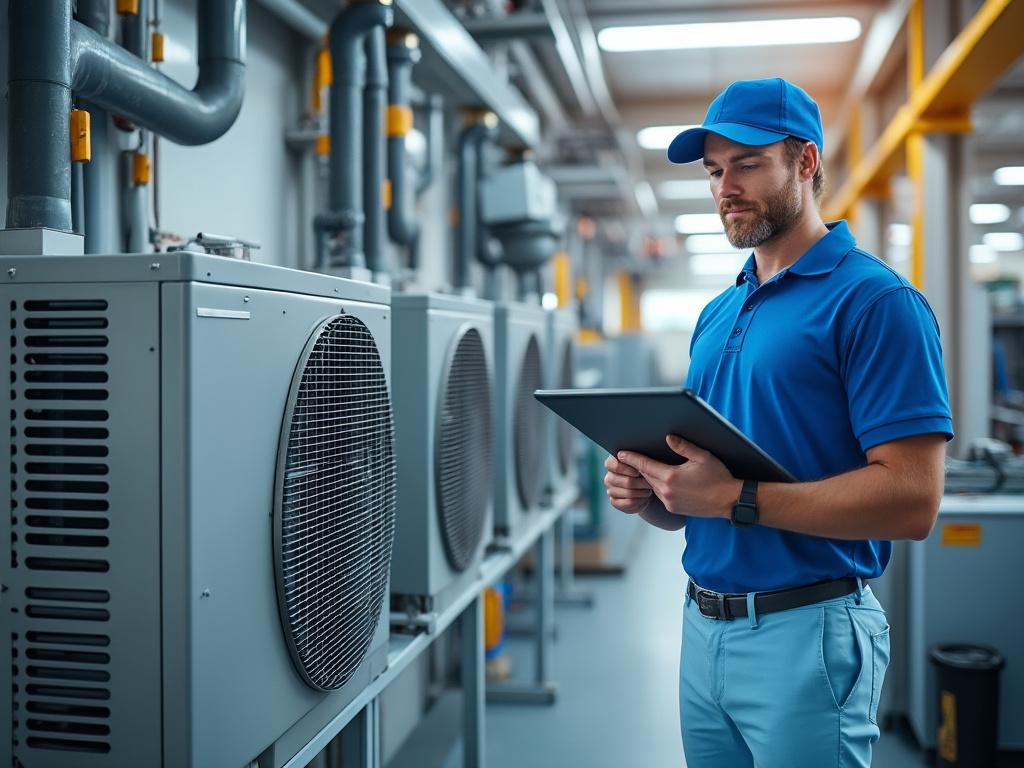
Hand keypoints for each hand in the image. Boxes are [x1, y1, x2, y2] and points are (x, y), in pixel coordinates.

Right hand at [603, 455, 652, 514]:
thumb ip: (637, 459)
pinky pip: (629, 503)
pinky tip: (644, 499)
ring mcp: (610, 491)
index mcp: (612, 463)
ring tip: (649, 490)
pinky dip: (639, 501)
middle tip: (649, 483)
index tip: (639, 472)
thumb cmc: (645, 471)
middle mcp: (609, 477)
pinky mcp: (615, 502)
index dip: (627, 469)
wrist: (647, 487)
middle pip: (625, 481)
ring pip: (628, 493)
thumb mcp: (642, 463)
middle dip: (640, 483)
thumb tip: (632, 456)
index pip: (613, 465)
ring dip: (642, 492)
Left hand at [616, 435, 740, 518]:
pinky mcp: (673, 509)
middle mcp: (667, 491)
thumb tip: (668, 437)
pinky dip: (659, 487)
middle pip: (646, 476)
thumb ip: (683, 447)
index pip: (644, 465)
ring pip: (652, 486)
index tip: (620, 453)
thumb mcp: (702, 457)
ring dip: (650, 477)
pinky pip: (660, 496)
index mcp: (671, 476)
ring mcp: (669, 502)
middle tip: (631, 457)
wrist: (729, 500)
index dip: (631, 458)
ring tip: (649, 467)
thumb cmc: (718, 477)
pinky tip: (664, 480)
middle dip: (640, 467)